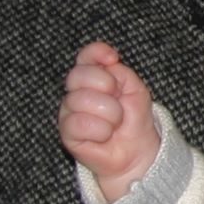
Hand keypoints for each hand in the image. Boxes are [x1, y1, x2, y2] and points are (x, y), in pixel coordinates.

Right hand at [61, 42, 158, 203]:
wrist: (136, 150)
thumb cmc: (134, 118)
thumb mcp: (135, 89)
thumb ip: (120, 72)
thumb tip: (107, 61)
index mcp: (94, 76)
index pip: (86, 56)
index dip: (96, 53)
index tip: (112, 58)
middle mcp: (77, 91)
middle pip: (78, 74)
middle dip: (105, 85)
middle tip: (118, 101)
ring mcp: (69, 111)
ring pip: (80, 100)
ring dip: (109, 113)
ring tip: (115, 122)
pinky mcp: (66, 133)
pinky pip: (79, 123)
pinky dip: (100, 130)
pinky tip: (104, 135)